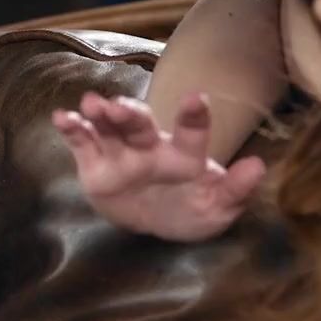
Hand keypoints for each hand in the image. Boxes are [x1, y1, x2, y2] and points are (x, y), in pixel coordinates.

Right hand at [52, 91, 266, 241]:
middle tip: (121, 107)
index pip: (191, 134)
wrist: (152, 223)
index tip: (197, 98)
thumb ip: (235, 190)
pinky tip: (61, 117)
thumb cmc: (189, 211)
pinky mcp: (94, 163)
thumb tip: (258, 166)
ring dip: (100, 114)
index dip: (194, 117)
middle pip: (140, 125)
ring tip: (92, 104)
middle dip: (131, 114)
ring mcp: (120, 152)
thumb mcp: (216, 209)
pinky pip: (82, 142)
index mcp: (183, 157)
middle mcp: (150, 148)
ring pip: (108, 127)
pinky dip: (72, 128)